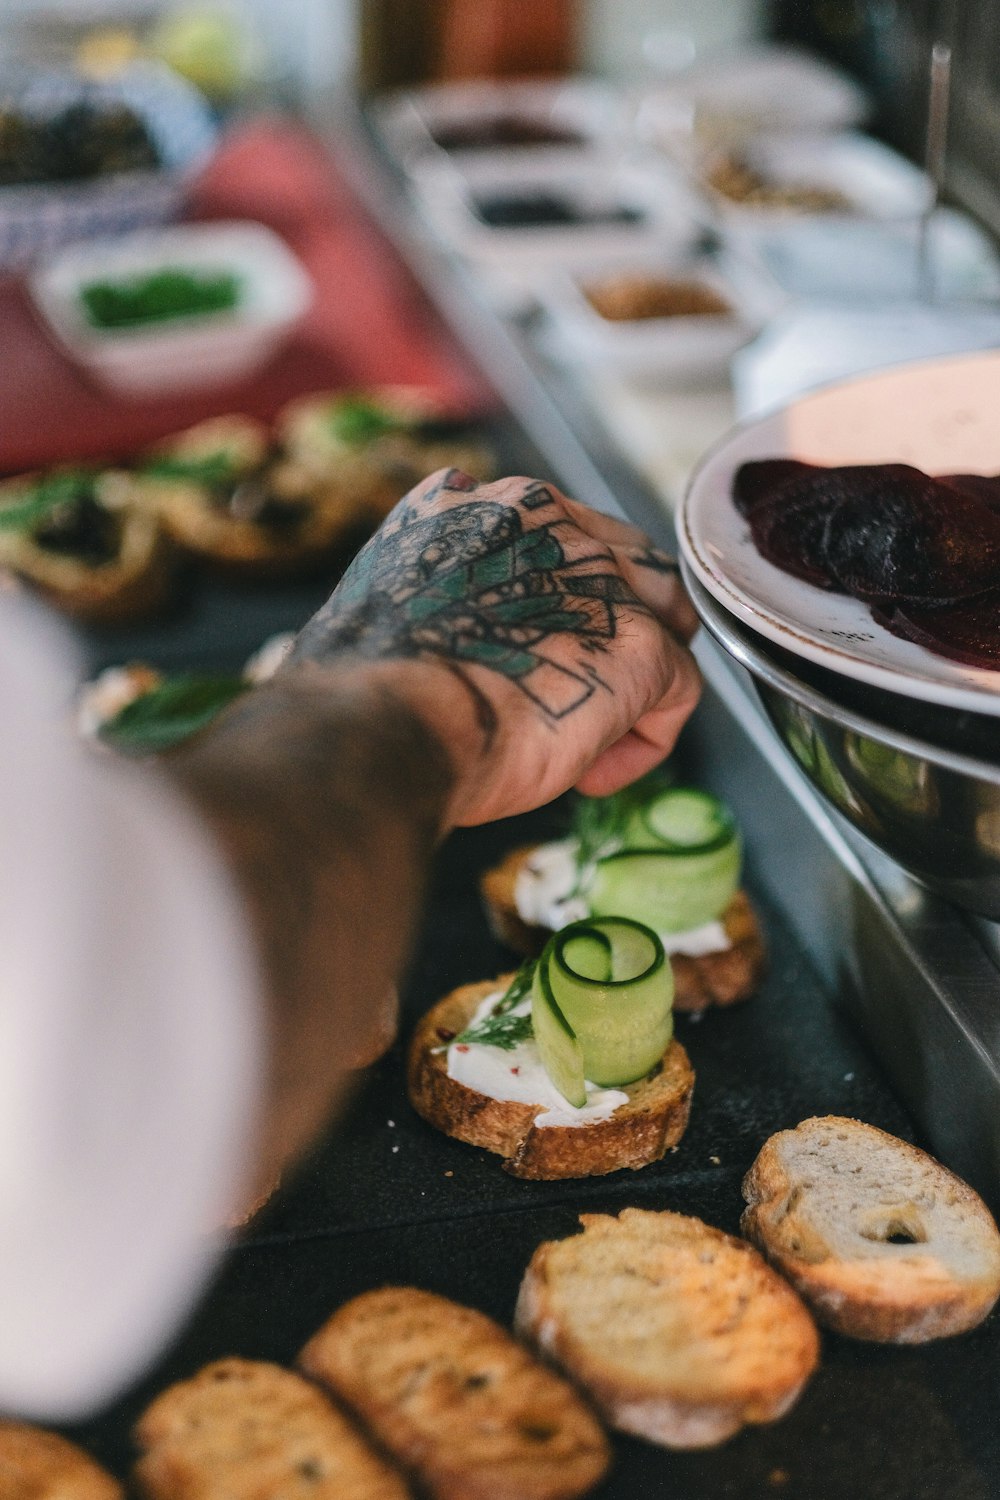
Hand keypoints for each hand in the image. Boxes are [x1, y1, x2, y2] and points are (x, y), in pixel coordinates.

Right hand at [291, 469, 701, 826]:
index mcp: (474, 505)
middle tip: (583, 692)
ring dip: (637, 680)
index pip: (553, 536)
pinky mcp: (638, 645)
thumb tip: (452, 650)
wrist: (378, 726)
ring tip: (593, 737)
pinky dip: (644, 742)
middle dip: (613, 629)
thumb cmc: (365, 693)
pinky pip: (677, 690)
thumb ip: (442, 606)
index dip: (554, 602)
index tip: (527, 653)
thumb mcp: (394, 615)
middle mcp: (545, 521)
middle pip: (622, 564)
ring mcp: (598, 579)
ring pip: (662, 617)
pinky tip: (590, 774)